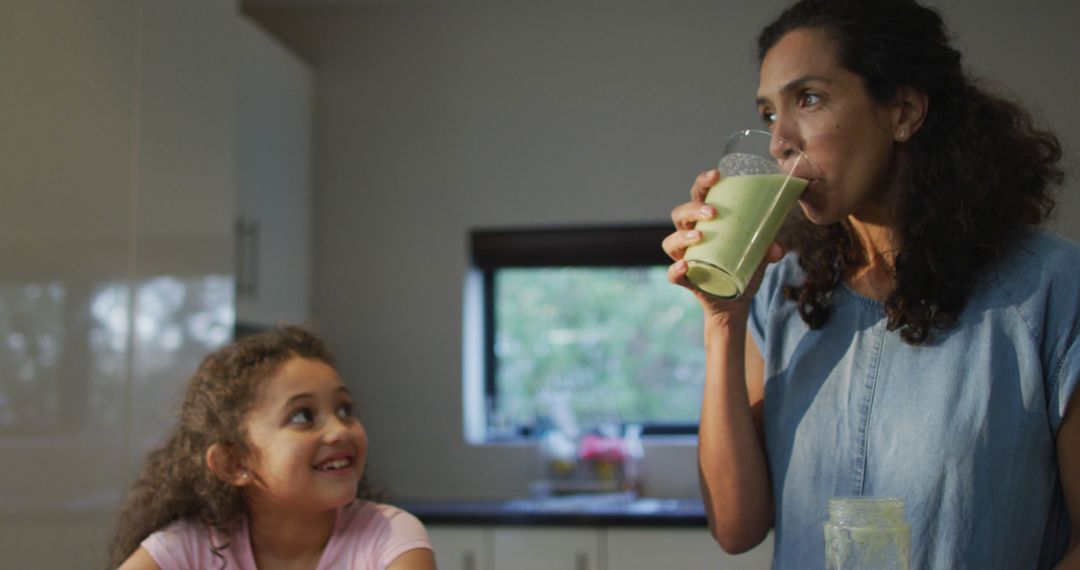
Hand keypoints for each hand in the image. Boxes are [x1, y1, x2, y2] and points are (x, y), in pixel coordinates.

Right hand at [662, 169, 784, 320]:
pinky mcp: (686, 279)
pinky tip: (686, 265)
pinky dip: (676, 270)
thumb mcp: (761, 253)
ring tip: (700, 237)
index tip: (717, 175)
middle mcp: (690, 236)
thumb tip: (776, 248)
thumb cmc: (745, 267)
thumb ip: (770, 246)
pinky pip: (673, 274)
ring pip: (670, 242)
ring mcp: (685, 257)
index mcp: (706, 221)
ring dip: (683, 236)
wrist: (737, 301)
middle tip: (713, 212)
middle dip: (693, 209)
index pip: (698, 194)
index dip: (703, 182)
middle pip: (680, 214)